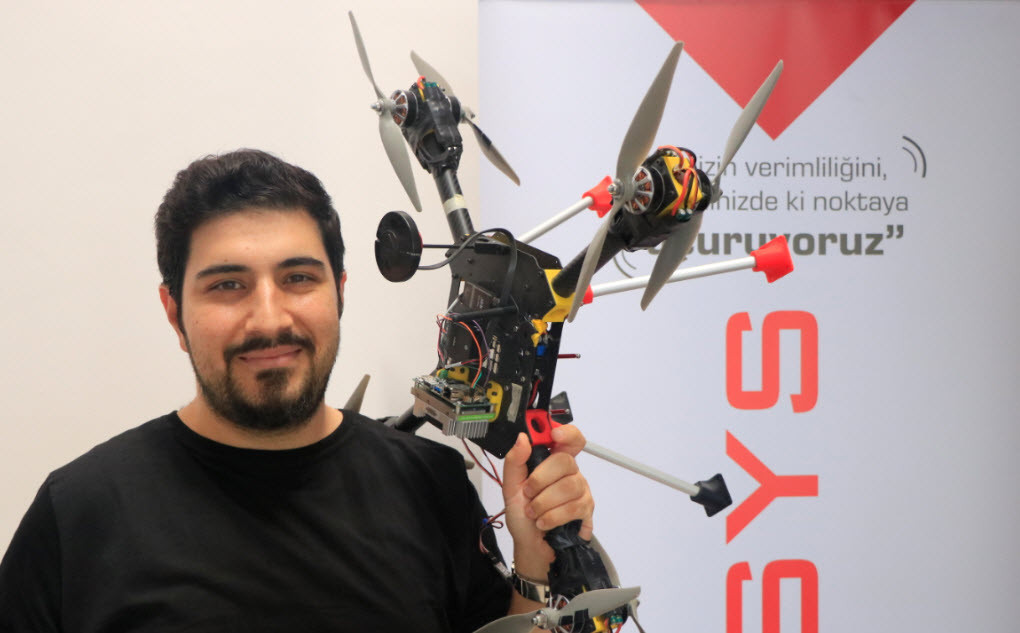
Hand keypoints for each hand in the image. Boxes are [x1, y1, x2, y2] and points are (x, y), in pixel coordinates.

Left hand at [501, 424, 593, 580]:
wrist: (531, 546)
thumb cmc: (522, 515)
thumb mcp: (510, 487)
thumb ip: (514, 461)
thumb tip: (523, 437)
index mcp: (553, 460)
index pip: (570, 438)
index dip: (567, 433)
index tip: (554, 436)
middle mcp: (570, 471)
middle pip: (566, 461)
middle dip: (541, 479)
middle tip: (528, 493)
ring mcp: (581, 490)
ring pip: (568, 487)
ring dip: (544, 503)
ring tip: (534, 513)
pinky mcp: (587, 510)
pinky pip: (573, 508)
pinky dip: (552, 517)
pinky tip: (544, 522)